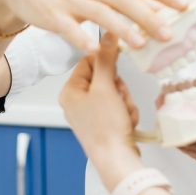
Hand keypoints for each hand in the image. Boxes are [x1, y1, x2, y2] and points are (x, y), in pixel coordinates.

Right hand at [0, 0, 186, 52]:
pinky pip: (68, 28)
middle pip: (125, 0)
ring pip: (101, 14)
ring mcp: (72, 1)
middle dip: (148, 17)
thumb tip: (159, 11)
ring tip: (139, 44)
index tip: (185, 4)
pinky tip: (92, 50)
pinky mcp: (53, 15)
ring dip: (121, 29)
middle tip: (168, 34)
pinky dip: (80, 38)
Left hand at [59, 34, 143, 177]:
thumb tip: (108, 35)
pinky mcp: (102, 123)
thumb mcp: (106, 88)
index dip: (107, 63)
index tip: (118, 67)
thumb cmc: (105, 128)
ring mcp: (90, 113)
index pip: (88, 61)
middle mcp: (76, 101)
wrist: (116, 160)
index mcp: (69, 91)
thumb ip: (107, 59)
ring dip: (125, 100)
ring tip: (123, 114)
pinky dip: (126, 112)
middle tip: (119, 99)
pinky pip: (118, 106)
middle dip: (119, 88)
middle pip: (105, 77)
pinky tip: (125, 122)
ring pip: (115, 91)